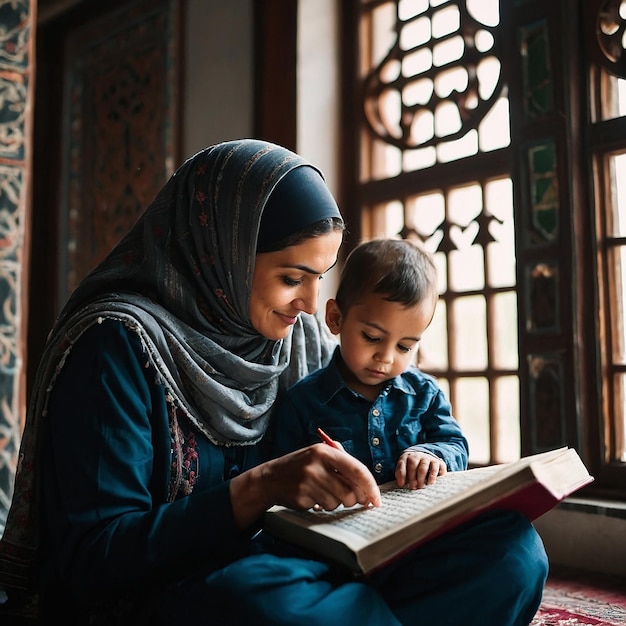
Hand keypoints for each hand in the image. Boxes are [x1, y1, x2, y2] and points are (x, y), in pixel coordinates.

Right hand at [230, 444, 380, 528]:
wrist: (271, 478)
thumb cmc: (302, 466)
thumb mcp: (319, 455)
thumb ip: (343, 463)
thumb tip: (368, 485)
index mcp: (325, 451)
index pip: (357, 470)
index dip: (371, 486)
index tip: (377, 499)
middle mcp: (317, 465)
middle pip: (350, 491)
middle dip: (353, 499)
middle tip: (350, 498)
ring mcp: (308, 482)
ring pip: (338, 502)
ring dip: (336, 502)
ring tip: (325, 493)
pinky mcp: (302, 497)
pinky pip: (324, 507)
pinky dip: (323, 505)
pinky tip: (313, 497)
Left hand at [395, 450, 446, 489]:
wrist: (427, 458)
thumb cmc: (413, 468)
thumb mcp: (405, 469)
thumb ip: (401, 475)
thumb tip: (401, 485)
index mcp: (406, 457)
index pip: (402, 464)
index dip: (401, 475)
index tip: (401, 485)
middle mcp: (417, 456)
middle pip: (413, 465)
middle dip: (412, 477)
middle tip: (413, 488)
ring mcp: (428, 458)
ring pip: (424, 466)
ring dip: (422, 477)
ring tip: (421, 486)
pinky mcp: (438, 462)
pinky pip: (436, 467)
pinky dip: (433, 476)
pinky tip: (431, 483)